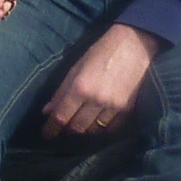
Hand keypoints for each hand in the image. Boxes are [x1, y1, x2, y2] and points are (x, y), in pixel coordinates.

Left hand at [41, 22, 158, 139]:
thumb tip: (48, 111)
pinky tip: (97, 122)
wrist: (134, 45)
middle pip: (77, 127)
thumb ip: (62, 91)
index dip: (51, 129)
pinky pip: (111, 128)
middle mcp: (96, 100)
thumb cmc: (101, 52)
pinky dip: (102, 128)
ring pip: (94, 130)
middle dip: (67, 129)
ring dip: (84, 129)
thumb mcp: (76, 67)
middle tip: (63, 128)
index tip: (46, 135)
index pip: (61, 117)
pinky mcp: (128, 110)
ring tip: (80, 123)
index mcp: (80, 87)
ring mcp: (114, 107)